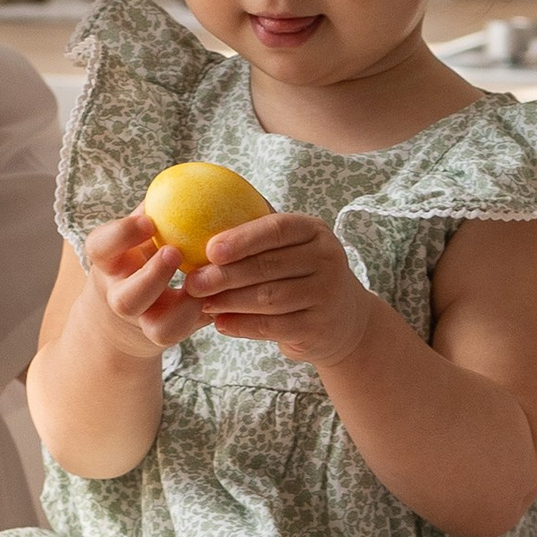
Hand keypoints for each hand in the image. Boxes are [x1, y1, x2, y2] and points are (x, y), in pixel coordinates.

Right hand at [77, 209, 214, 352]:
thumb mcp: (139, 234)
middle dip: (154, 278)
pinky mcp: (164, 338)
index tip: (149, 222)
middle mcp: (118, 296)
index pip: (100, 246)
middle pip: (126, 299)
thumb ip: (158, 210)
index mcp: (108, 262)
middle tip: (177, 254)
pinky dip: (203, 314)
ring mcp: (142, 323)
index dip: (122, 235)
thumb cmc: (140, 254)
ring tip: (206, 282)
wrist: (127, 313)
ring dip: (187, 306)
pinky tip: (219, 294)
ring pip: (159, 328)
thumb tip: (194, 173)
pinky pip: (186, 334)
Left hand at [187, 213, 375, 369]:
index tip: (209, 249)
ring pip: (268, 298)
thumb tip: (201, 210)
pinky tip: (220, 323)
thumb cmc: (301, 275)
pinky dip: (242, 326)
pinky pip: (272, 327)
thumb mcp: (291, 247)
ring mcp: (326, 294)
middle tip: (193, 282)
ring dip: (229, 301)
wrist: (343, 319)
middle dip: (225, 275)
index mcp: (314, 231)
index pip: (276, 229)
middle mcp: (327, 259)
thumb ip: (257, 232)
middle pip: (268, 266)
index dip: (241, 238)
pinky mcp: (318, 327)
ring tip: (203, 303)